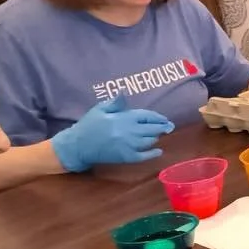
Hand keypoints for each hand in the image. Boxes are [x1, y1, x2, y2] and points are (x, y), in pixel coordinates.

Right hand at [51, 98, 173, 171]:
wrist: (78, 146)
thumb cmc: (89, 125)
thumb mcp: (100, 109)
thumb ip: (116, 102)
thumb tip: (125, 91)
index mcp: (124, 118)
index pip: (147, 116)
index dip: (158, 117)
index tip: (164, 118)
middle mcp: (130, 131)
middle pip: (152, 129)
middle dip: (163, 127)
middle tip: (169, 127)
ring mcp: (129, 145)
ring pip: (150, 141)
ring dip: (156, 137)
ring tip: (159, 134)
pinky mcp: (126, 157)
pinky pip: (144, 156)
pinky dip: (153, 153)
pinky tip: (159, 151)